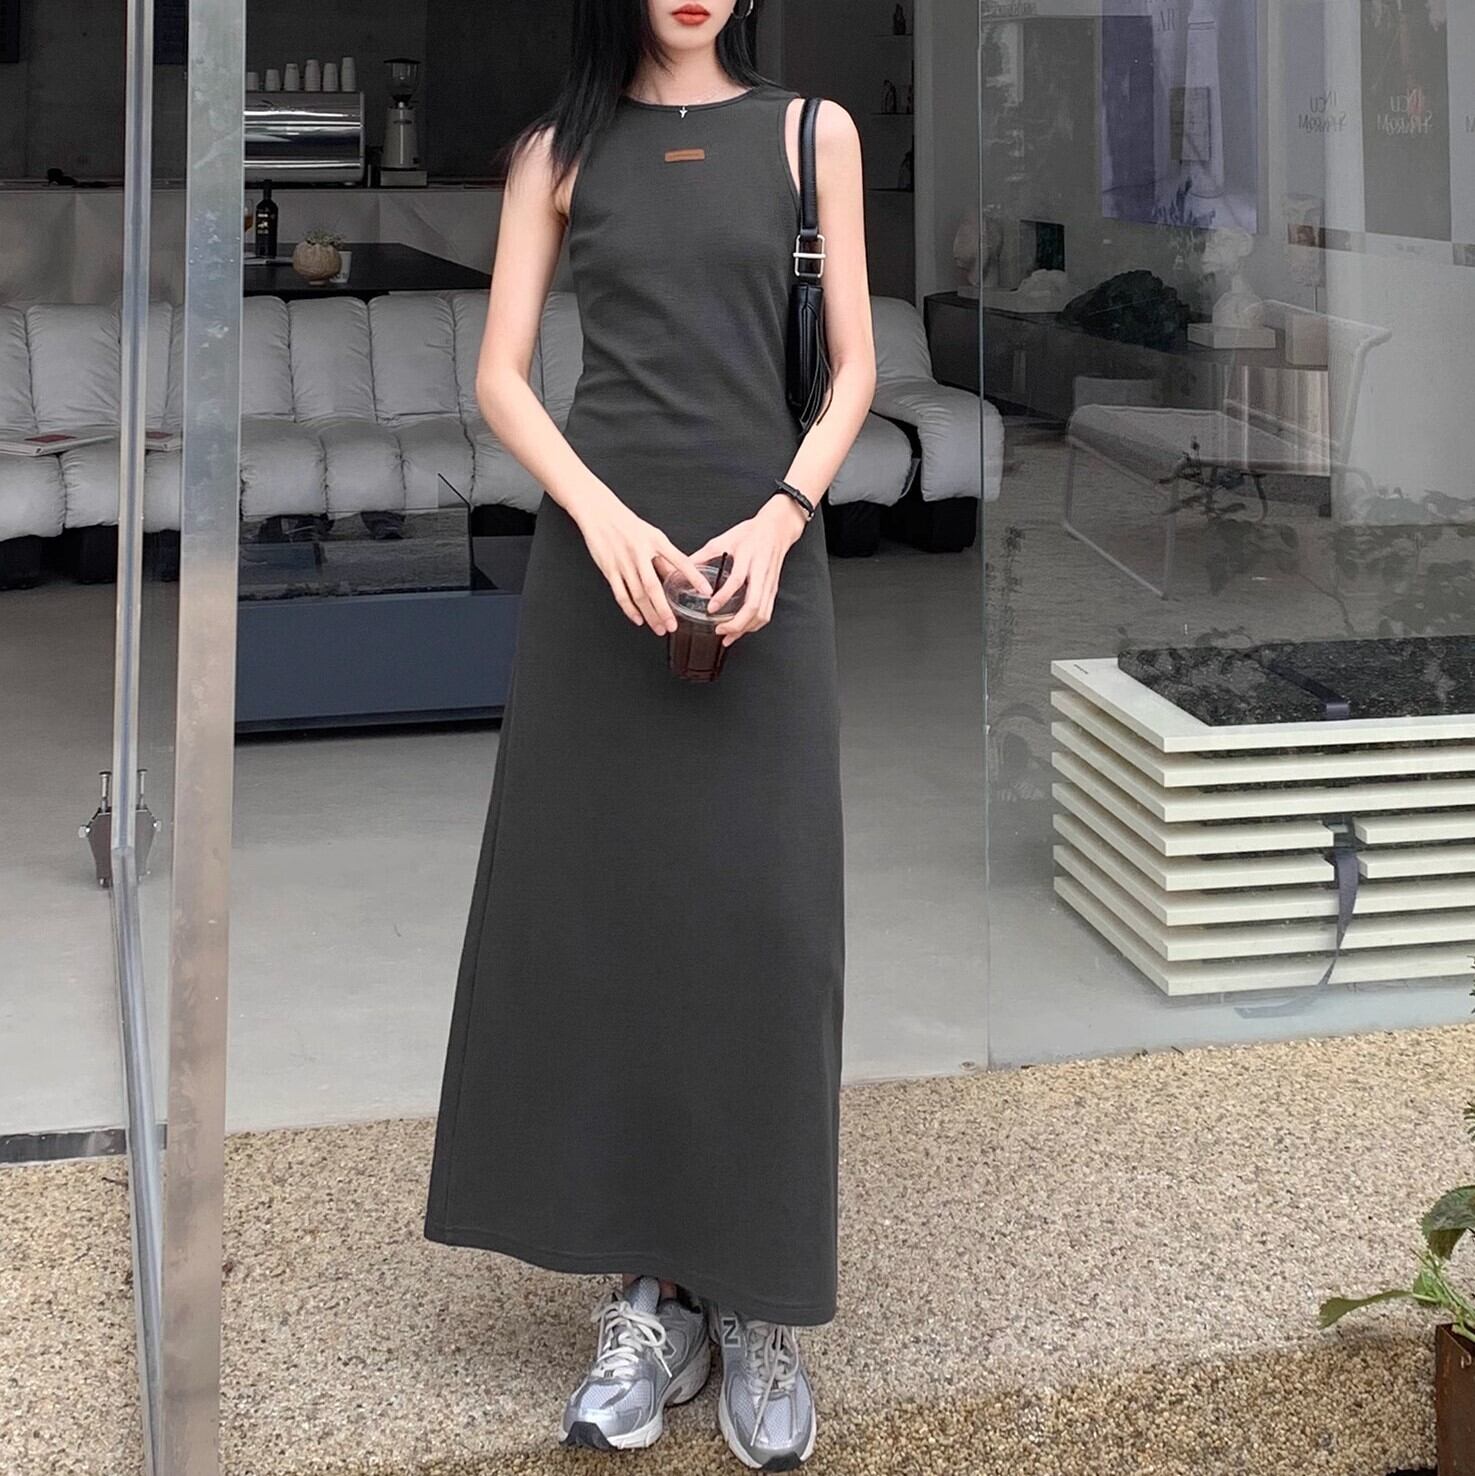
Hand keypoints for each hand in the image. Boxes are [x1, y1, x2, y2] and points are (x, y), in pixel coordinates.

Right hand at [574, 489, 711, 635]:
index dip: (694, 576)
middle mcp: (640, 553)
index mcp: (655, 541)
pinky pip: (621, 594)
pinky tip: (638, 619)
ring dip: (649, 614)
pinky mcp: (609, 569)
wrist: (599, 513)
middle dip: (664, 609)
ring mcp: (623, 562)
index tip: (706, 590)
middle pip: (653, 586)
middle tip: (673, 625)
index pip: (680, 560)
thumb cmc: (627, 524)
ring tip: (659, 627)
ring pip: (638, 594)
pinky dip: (629, 609)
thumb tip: (679, 575)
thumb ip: (665, 557)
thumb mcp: (652, 535)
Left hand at [689, 494, 808, 647]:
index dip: (724, 596)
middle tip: (720, 630)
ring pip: (762, 614)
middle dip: (737, 624)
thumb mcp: (725, 539)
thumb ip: (704, 555)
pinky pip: (766, 612)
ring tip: (728, 636)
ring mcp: (769, 584)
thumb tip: (684, 567)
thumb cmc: (752, 532)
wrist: (777, 528)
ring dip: (745, 629)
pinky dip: (754, 625)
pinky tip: (742, 629)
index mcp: (748, 558)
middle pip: (753, 606)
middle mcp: (761, 573)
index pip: (737, 581)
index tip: (711, 608)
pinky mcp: (773, 590)